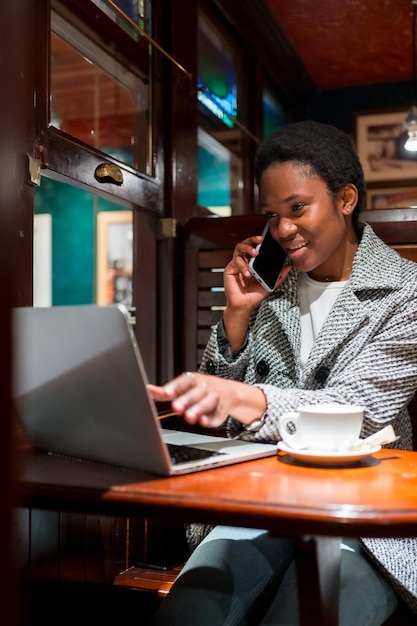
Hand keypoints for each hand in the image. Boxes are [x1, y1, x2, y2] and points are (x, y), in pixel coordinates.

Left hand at [147, 372, 266, 428]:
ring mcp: (215, 398)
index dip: (175, 387)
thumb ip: (166, 391)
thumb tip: (148, 390)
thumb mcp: (184, 387)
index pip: (184, 381)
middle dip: (186, 400)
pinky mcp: (222, 410)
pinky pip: (217, 415)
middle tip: (176, 408)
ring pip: (208, 402)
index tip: (167, 393)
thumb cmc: (200, 389)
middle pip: (196, 393)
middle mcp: (205, 387)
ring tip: (189, 417)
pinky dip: (211, 419)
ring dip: (198, 409)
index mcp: (194, 380)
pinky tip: (203, 422)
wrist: (230, 392)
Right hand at [224, 236, 290, 310]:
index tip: (265, 238)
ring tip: (255, 253)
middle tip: (259, 240)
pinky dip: (242, 266)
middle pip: (244, 244)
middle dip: (252, 240)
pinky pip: (235, 262)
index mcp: (252, 263)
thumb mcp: (271, 283)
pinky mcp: (229, 270)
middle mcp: (243, 261)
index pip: (253, 247)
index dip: (257, 241)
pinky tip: (247, 273)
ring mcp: (236, 265)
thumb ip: (280, 275)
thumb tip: (289, 266)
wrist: (245, 306)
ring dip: (247, 248)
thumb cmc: (255, 295)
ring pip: (238, 249)